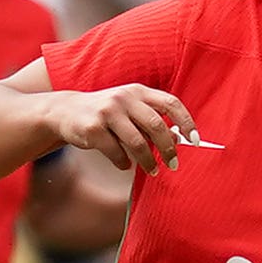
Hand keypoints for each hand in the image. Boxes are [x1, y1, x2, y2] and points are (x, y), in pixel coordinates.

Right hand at [50, 84, 194, 174]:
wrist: (66, 112)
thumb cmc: (107, 114)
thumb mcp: (130, 110)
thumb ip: (151, 121)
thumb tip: (177, 140)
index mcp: (138, 91)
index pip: (170, 103)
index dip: (186, 121)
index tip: (195, 140)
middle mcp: (124, 98)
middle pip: (156, 125)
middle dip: (168, 148)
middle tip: (174, 164)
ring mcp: (107, 112)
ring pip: (137, 142)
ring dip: (148, 161)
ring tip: (152, 170)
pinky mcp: (93, 128)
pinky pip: (116, 152)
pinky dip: (123, 163)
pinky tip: (125, 166)